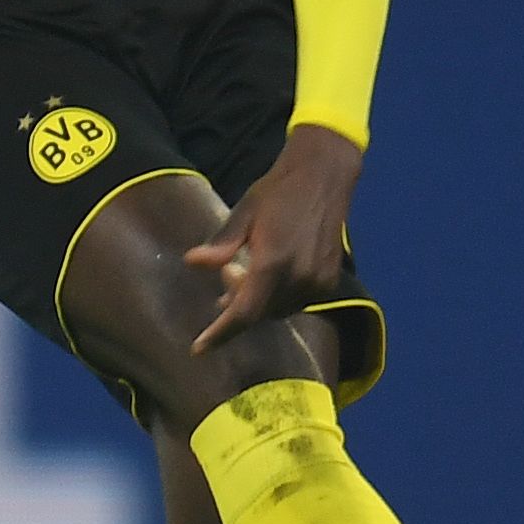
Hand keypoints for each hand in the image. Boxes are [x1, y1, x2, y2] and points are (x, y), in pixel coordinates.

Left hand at [186, 122, 361, 352]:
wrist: (324, 175)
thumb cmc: (278, 190)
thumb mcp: (244, 212)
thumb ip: (222, 245)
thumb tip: (193, 263)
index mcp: (274, 262)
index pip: (244, 312)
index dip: (221, 334)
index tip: (198, 348)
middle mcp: (299, 278)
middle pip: (260, 314)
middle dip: (237, 304)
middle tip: (227, 273)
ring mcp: (318, 281)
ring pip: (279, 310)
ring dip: (258, 301)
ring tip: (247, 271)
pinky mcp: (330, 279)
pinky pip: (297, 301)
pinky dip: (278, 296)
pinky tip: (272, 274)